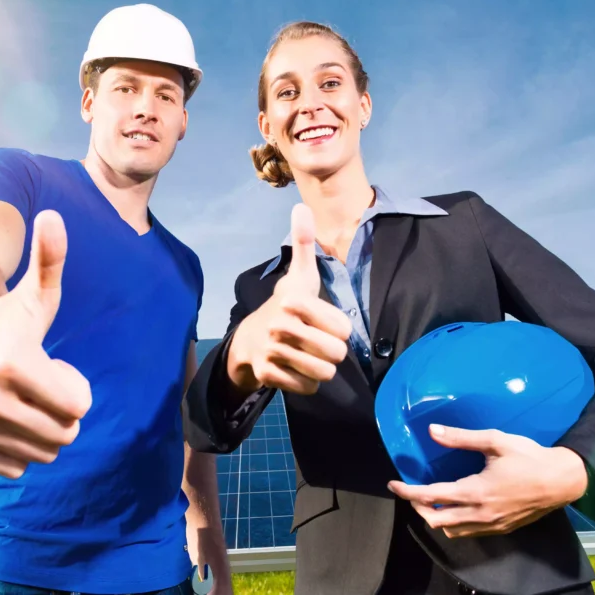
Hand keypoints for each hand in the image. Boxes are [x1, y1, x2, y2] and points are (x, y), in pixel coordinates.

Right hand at [0, 210, 92, 478]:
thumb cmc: (10, 315)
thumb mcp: (38, 291)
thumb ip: (51, 258)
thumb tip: (53, 215)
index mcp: (10, 364)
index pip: (79, 407)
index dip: (76, 387)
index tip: (55, 365)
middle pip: (64, 434)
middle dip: (63, 411)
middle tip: (40, 383)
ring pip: (43, 453)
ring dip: (44, 429)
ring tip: (23, 397)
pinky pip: (17, 466)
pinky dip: (20, 447)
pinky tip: (5, 414)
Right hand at [227, 203, 351, 395]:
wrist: (250, 339)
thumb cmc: (285, 306)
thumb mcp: (299, 276)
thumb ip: (304, 244)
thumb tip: (301, 206)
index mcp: (295, 301)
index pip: (344, 329)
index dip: (340, 329)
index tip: (324, 322)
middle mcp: (282, 325)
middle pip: (336, 354)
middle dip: (332, 352)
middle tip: (319, 344)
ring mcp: (273, 350)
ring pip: (323, 373)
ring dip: (321, 368)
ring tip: (309, 356)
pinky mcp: (268, 374)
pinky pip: (307, 388)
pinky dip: (306, 383)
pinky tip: (297, 369)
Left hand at [388, 424, 587, 538]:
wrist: (562, 481)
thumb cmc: (529, 457)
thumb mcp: (495, 441)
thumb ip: (461, 437)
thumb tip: (432, 431)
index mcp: (476, 491)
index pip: (431, 496)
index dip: (408, 492)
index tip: (393, 484)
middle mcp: (480, 513)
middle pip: (436, 520)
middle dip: (418, 507)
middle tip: (411, 491)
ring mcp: (490, 525)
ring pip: (451, 530)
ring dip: (435, 517)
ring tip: (429, 500)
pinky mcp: (500, 529)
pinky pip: (467, 533)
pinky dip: (453, 523)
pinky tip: (454, 508)